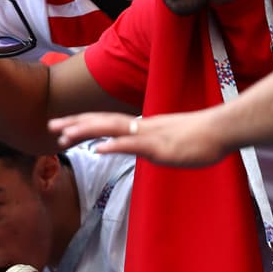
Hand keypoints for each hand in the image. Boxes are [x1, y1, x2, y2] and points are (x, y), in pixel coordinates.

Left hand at [49, 108, 225, 167]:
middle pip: (102, 121)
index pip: (107, 122)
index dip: (84, 123)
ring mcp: (150, 135)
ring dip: (86, 131)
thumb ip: (152, 144)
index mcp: (142, 126)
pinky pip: (133, 144)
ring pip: (112, 129)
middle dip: (75, 124)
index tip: (63, 127)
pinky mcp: (160, 146)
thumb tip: (142, 148)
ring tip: (64, 136)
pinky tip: (98, 149)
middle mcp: (141, 126)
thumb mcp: (170, 142)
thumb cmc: (201, 137)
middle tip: (50, 126)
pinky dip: (114, 145)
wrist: (222, 130)